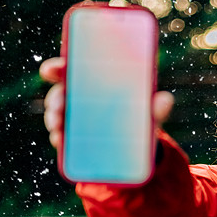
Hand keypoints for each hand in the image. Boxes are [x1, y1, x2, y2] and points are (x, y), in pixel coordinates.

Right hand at [39, 57, 174, 148]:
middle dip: (55, 97)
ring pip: (57, 114)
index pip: (72, 69)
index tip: (50, 70)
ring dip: (53, 118)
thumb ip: (157, 108)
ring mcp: (76, 118)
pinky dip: (58, 138)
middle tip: (59, 106)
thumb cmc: (141, 119)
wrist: (139, 149)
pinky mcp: (74, 139)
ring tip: (58, 126)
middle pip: (61, 92)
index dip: (58, 67)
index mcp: (96, 83)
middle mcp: (82, 97)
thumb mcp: (150, 113)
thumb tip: (166, 100)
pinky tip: (60, 141)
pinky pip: (61, 136)